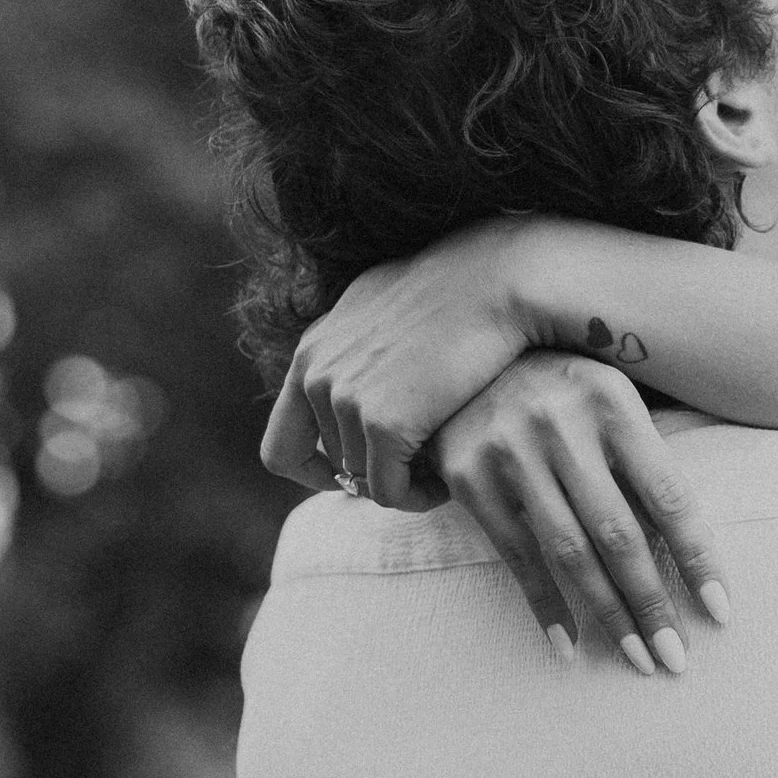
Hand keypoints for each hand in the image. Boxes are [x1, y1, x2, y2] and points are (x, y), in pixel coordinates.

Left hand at [262, 219, 548, 503]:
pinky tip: (448, 481)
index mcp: (311, 352)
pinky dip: (418, 498)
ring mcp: (346, 400)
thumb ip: (355, 344)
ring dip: (403, 483)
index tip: (357, 474)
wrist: (496, 280)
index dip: (315, 473)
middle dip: (379, 472)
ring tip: (444, 465)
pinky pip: (390, 493)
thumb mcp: (384, 306)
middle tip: (424, 467)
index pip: (281, 445)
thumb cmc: (458, 290)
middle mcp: (318, 376)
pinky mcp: (384, 424)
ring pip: (364, 481)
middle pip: (336, 467)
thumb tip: (354, 378)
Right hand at [433, 352, 731, 672]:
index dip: (697, 558)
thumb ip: (645, 460)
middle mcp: (562, 426)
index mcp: (614, 404)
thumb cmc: (563, 389)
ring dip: (608, 614)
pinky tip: (569, 643)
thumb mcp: (611, 401)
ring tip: (638, 658)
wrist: (467, 356)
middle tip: (675, 659)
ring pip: (570, 552)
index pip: (669, 496)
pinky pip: (516, 555)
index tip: (720, 611)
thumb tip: (693, 548)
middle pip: (619, 534)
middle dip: (651, 603)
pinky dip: (545, 604)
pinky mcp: (471, 477)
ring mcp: (512, 451)